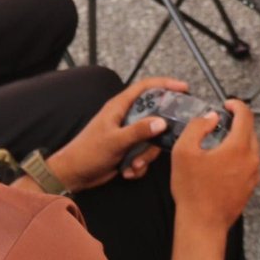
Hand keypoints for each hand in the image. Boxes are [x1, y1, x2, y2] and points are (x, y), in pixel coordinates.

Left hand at [47, 77, 190, 191]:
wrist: (74, 175)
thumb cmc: (88, 152)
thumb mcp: (115, 141)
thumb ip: (138, 131)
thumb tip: (162, 122)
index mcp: (120, 107)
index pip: (146, 87)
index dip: (165, 84)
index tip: (185, 88)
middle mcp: (126, 117)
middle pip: (154, 117)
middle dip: (158, 136)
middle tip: (161, 145)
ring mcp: (128, 134)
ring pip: (151, 140)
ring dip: (145, 157)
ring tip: (134, 166)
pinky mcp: (128, 150)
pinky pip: (144, 155)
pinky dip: (139, 166)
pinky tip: (127, 172)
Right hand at [170, 99, 259, 233]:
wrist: (202, 224)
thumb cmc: (193, 191)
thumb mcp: (184, 151)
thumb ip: (197, 127)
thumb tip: (210, 118)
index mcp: (238, 148)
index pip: (246, 116)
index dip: (236, 105)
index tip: (227, 104)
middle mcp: (251, 160)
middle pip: (250, 131)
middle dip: (237, 122)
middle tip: (220, 121)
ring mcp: (253, 174)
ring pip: (250, 147)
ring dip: (237, 139)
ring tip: (218, 142)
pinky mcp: (250, 186)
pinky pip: (248, 162)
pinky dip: (238, 155)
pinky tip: (220, 161)